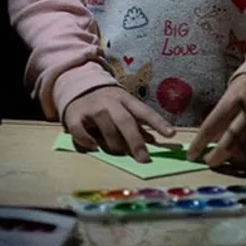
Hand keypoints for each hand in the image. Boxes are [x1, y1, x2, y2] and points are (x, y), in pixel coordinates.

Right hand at [60, 85, 176, 163]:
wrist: (78, 87)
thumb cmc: (108, 103)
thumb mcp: (124, 108)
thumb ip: (138, 124)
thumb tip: (154, 141)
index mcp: (126, 99)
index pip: (145, 111)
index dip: (158, 123)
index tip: (171, 134)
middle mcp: (110, 102)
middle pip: (125, 120)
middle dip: (136, 140)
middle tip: (144, 158)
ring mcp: (92, 108)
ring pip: (106, 124)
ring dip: (114, 141)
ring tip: (120, 153)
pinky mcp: (74, 115)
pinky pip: (80, 129)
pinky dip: (87, 140)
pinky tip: (94, 148)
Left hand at [189, 74, 245, 167]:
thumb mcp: (230, 94)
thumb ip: (222, 117)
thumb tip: (211, 141)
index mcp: (234, 99)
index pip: (211, 125)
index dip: (199, 143)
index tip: (191, 155)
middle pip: (230, 141)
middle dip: (217, 155)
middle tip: (210, 161)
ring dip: (235, 157)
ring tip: (228, 156)